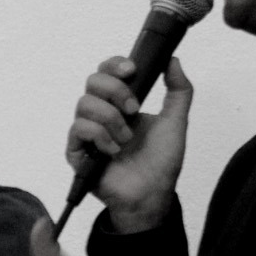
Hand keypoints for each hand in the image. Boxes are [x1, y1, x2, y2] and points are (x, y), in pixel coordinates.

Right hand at [66, 55, 191, 232]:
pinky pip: (79, 128)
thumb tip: (173, 60)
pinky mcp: (76, 151)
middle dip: (116, 91)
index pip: (107, 71)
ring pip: (84, 103)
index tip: (132, 71)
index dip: (115, 65)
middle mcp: (102, 113)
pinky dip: (100, 136)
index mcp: (121, 103)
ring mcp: (87, 132)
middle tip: (134, 110)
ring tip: (126, 140)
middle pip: (92, 81)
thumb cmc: (161, 163)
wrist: (151, 195)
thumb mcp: (176, 122)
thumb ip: (179, 90)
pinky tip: (113, 151)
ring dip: (111, 119)